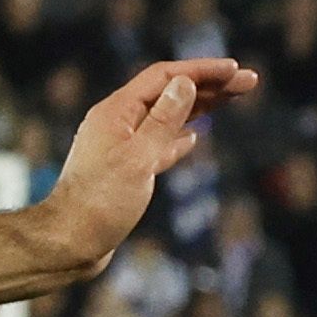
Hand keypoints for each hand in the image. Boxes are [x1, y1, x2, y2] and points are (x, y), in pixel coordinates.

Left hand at [36, 58, 261, 276]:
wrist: (66, 245)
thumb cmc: (98, 205)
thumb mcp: (137, 159)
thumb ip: (163, 121)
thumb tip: (185, 83)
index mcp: (115, 113)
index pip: (164, 77)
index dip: (202, 70)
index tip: (236, 70)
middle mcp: (116, 124)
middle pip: (168, 94)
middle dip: (208, 86)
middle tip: (250, 82)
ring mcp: (119, 148)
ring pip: (165, 119)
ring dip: (198, 108)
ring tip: (231, 100)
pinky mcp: (123, 172)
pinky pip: (156, 145)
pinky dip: (177, 138)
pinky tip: (193, 138)